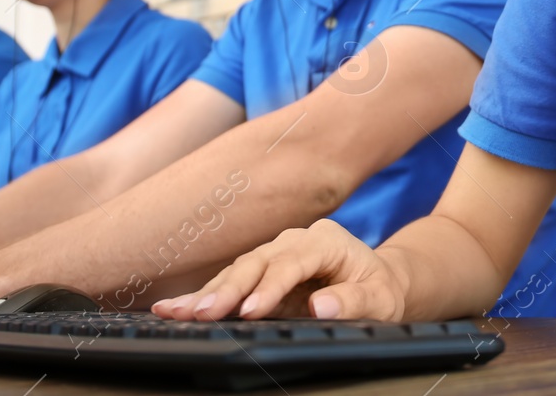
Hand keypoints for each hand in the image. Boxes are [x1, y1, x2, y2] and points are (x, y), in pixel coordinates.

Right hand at [152, 219, 405, 321]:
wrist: (379, 282)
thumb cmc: (381, 290)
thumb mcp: (381, 299)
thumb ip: (354, 301)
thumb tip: (321, 306)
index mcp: (326, 241)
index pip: (292, 262)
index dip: (270, 287)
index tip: (251, 311)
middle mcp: (296, 241)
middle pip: (257, 262)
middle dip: (227, 289)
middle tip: (201, 314)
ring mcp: (276, 253)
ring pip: (237, 271)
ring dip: (206, 294)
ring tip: (174, 312)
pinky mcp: (262, 272)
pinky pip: (231, 283)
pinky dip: (204, 297)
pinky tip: (174, 307)